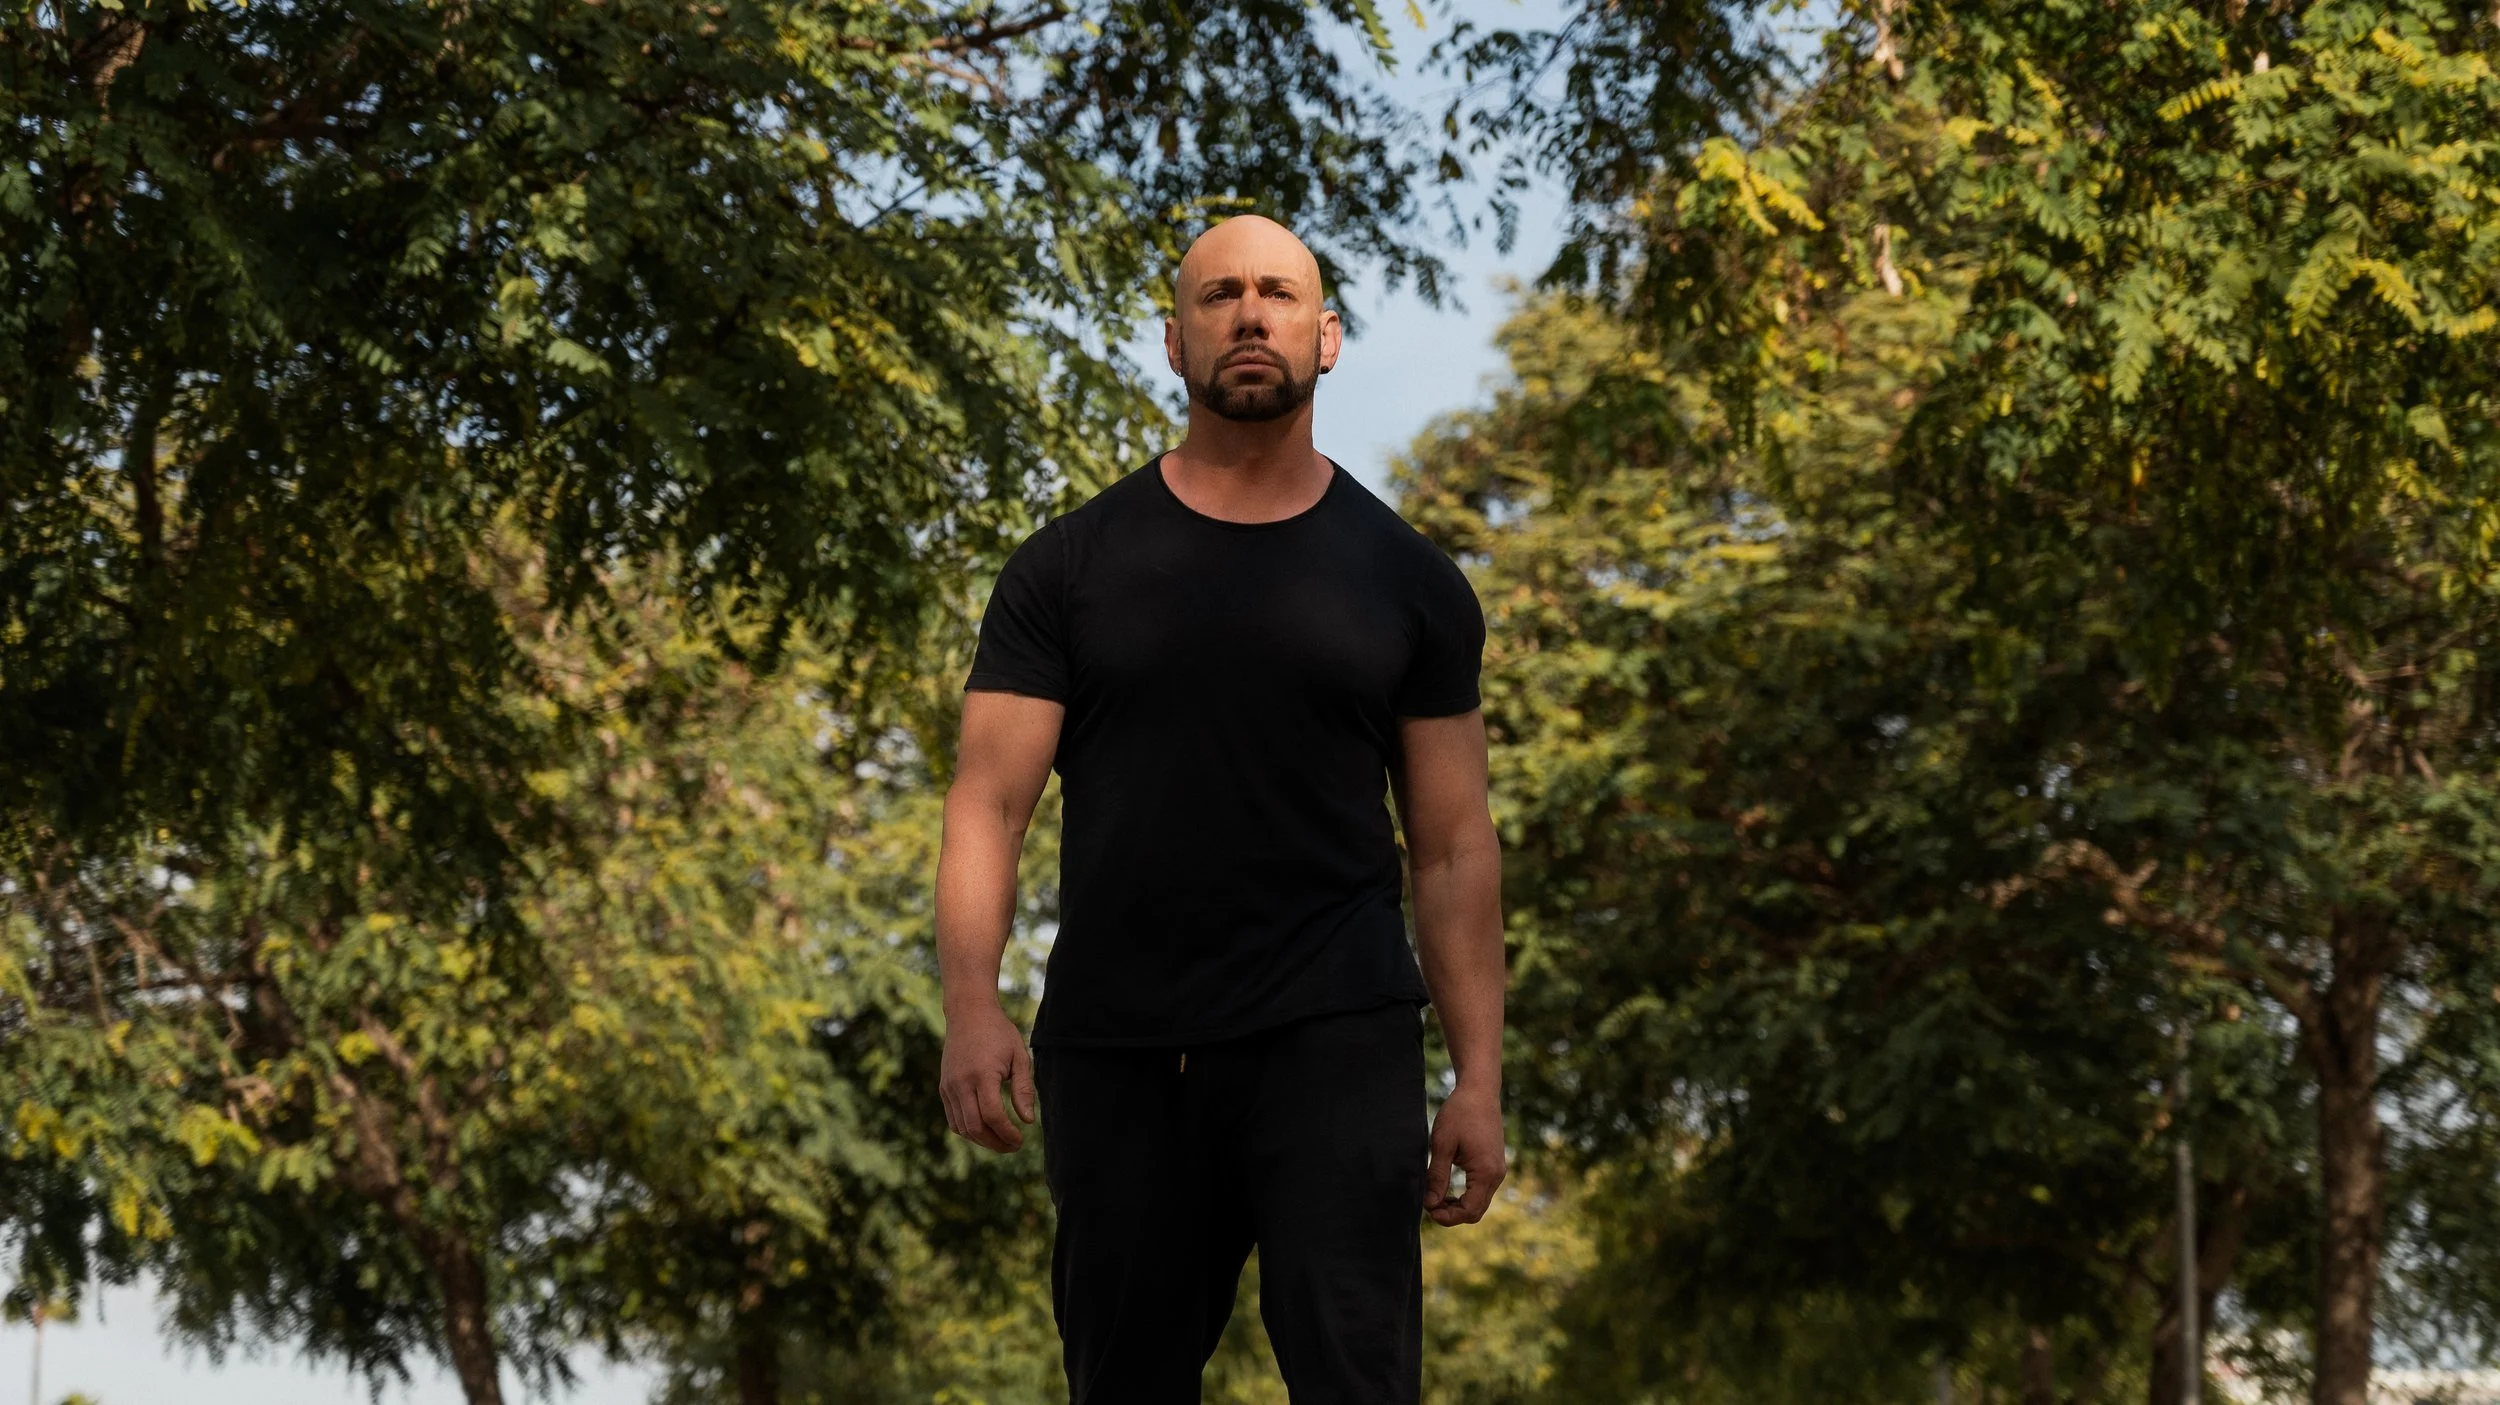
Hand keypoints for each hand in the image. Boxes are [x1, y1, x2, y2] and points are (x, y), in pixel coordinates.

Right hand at [940, 1002, 1034, 1152]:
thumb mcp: (1019, 1056)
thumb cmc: (999, 1033)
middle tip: (1013, 1146)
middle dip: (996, 1143)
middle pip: (975, 1127)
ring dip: (982, 1140)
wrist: (968, 1014)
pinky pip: (953, 1119)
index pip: (993, 1116)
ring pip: (962, 1127)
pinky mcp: (944, 1088)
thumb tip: (1027, 1120)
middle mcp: (961, 1083)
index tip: (1021, 1139)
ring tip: (1001, 1140)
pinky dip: (968, 1130)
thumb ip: (1023, 1089)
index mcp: (982, 1074)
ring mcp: (949, 1086)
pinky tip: (985, 1130)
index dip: (1007, 1133)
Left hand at [1424, 1081, 1505, 1225]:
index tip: (1427, 1210)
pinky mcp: (1494, 1165)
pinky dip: (1465, 1196)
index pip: (1469, 1211)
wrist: (1479, 1091)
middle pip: (1476, 1211)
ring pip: (1479, 1203)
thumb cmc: (1460, 1113)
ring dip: (1458, 1206)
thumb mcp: (1442, 1145)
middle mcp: (1497, 1175)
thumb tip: (1429, 1204)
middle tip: (1429, 1205)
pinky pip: (1481, 1191)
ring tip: (1435, 1197)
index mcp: (1486, 1172)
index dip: (1448, 1217)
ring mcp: (1498, 1171)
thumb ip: (1437, 1177)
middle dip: (1452, 1214)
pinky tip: (1447, 1189)